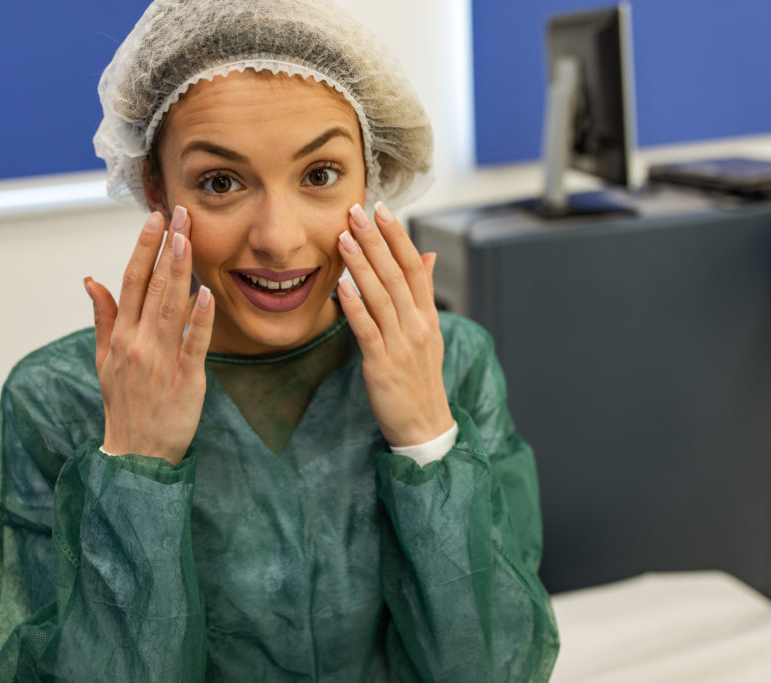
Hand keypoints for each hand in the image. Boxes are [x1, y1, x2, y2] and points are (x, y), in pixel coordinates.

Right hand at [84, 209, 214, 464]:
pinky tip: (205, 294)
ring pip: (171, 307)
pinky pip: (193, 345)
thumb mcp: (103, 360)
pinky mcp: (185, 380)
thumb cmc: (124, 404)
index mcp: (120, 336)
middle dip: (166, 247)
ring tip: (186, 238)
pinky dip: (199, 319)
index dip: (143, 248)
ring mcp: (160, 361)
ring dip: (179, 271)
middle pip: (153, 286)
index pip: (131, 281)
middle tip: (179, 213)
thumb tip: (91, 279)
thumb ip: (103, 317)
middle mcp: (137, 343)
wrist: (136, 455)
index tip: (155, 218)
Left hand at [336, 202, 453, 447]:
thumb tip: (428, 255)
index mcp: (427, 315)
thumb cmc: (420, 378)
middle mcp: (417, 325)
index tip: (381, 209)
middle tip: (356, 211)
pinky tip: (340, 286)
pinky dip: (354, 306)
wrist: (424, 424)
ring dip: (361, 265)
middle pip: (396, 274)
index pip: (414, 266)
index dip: (398, 236)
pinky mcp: (382, 364)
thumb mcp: (429, 333)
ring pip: (380, 296)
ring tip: (344, 238)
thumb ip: (423, 294)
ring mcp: (401, 344)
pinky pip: (367, 329)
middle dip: (375, 240)